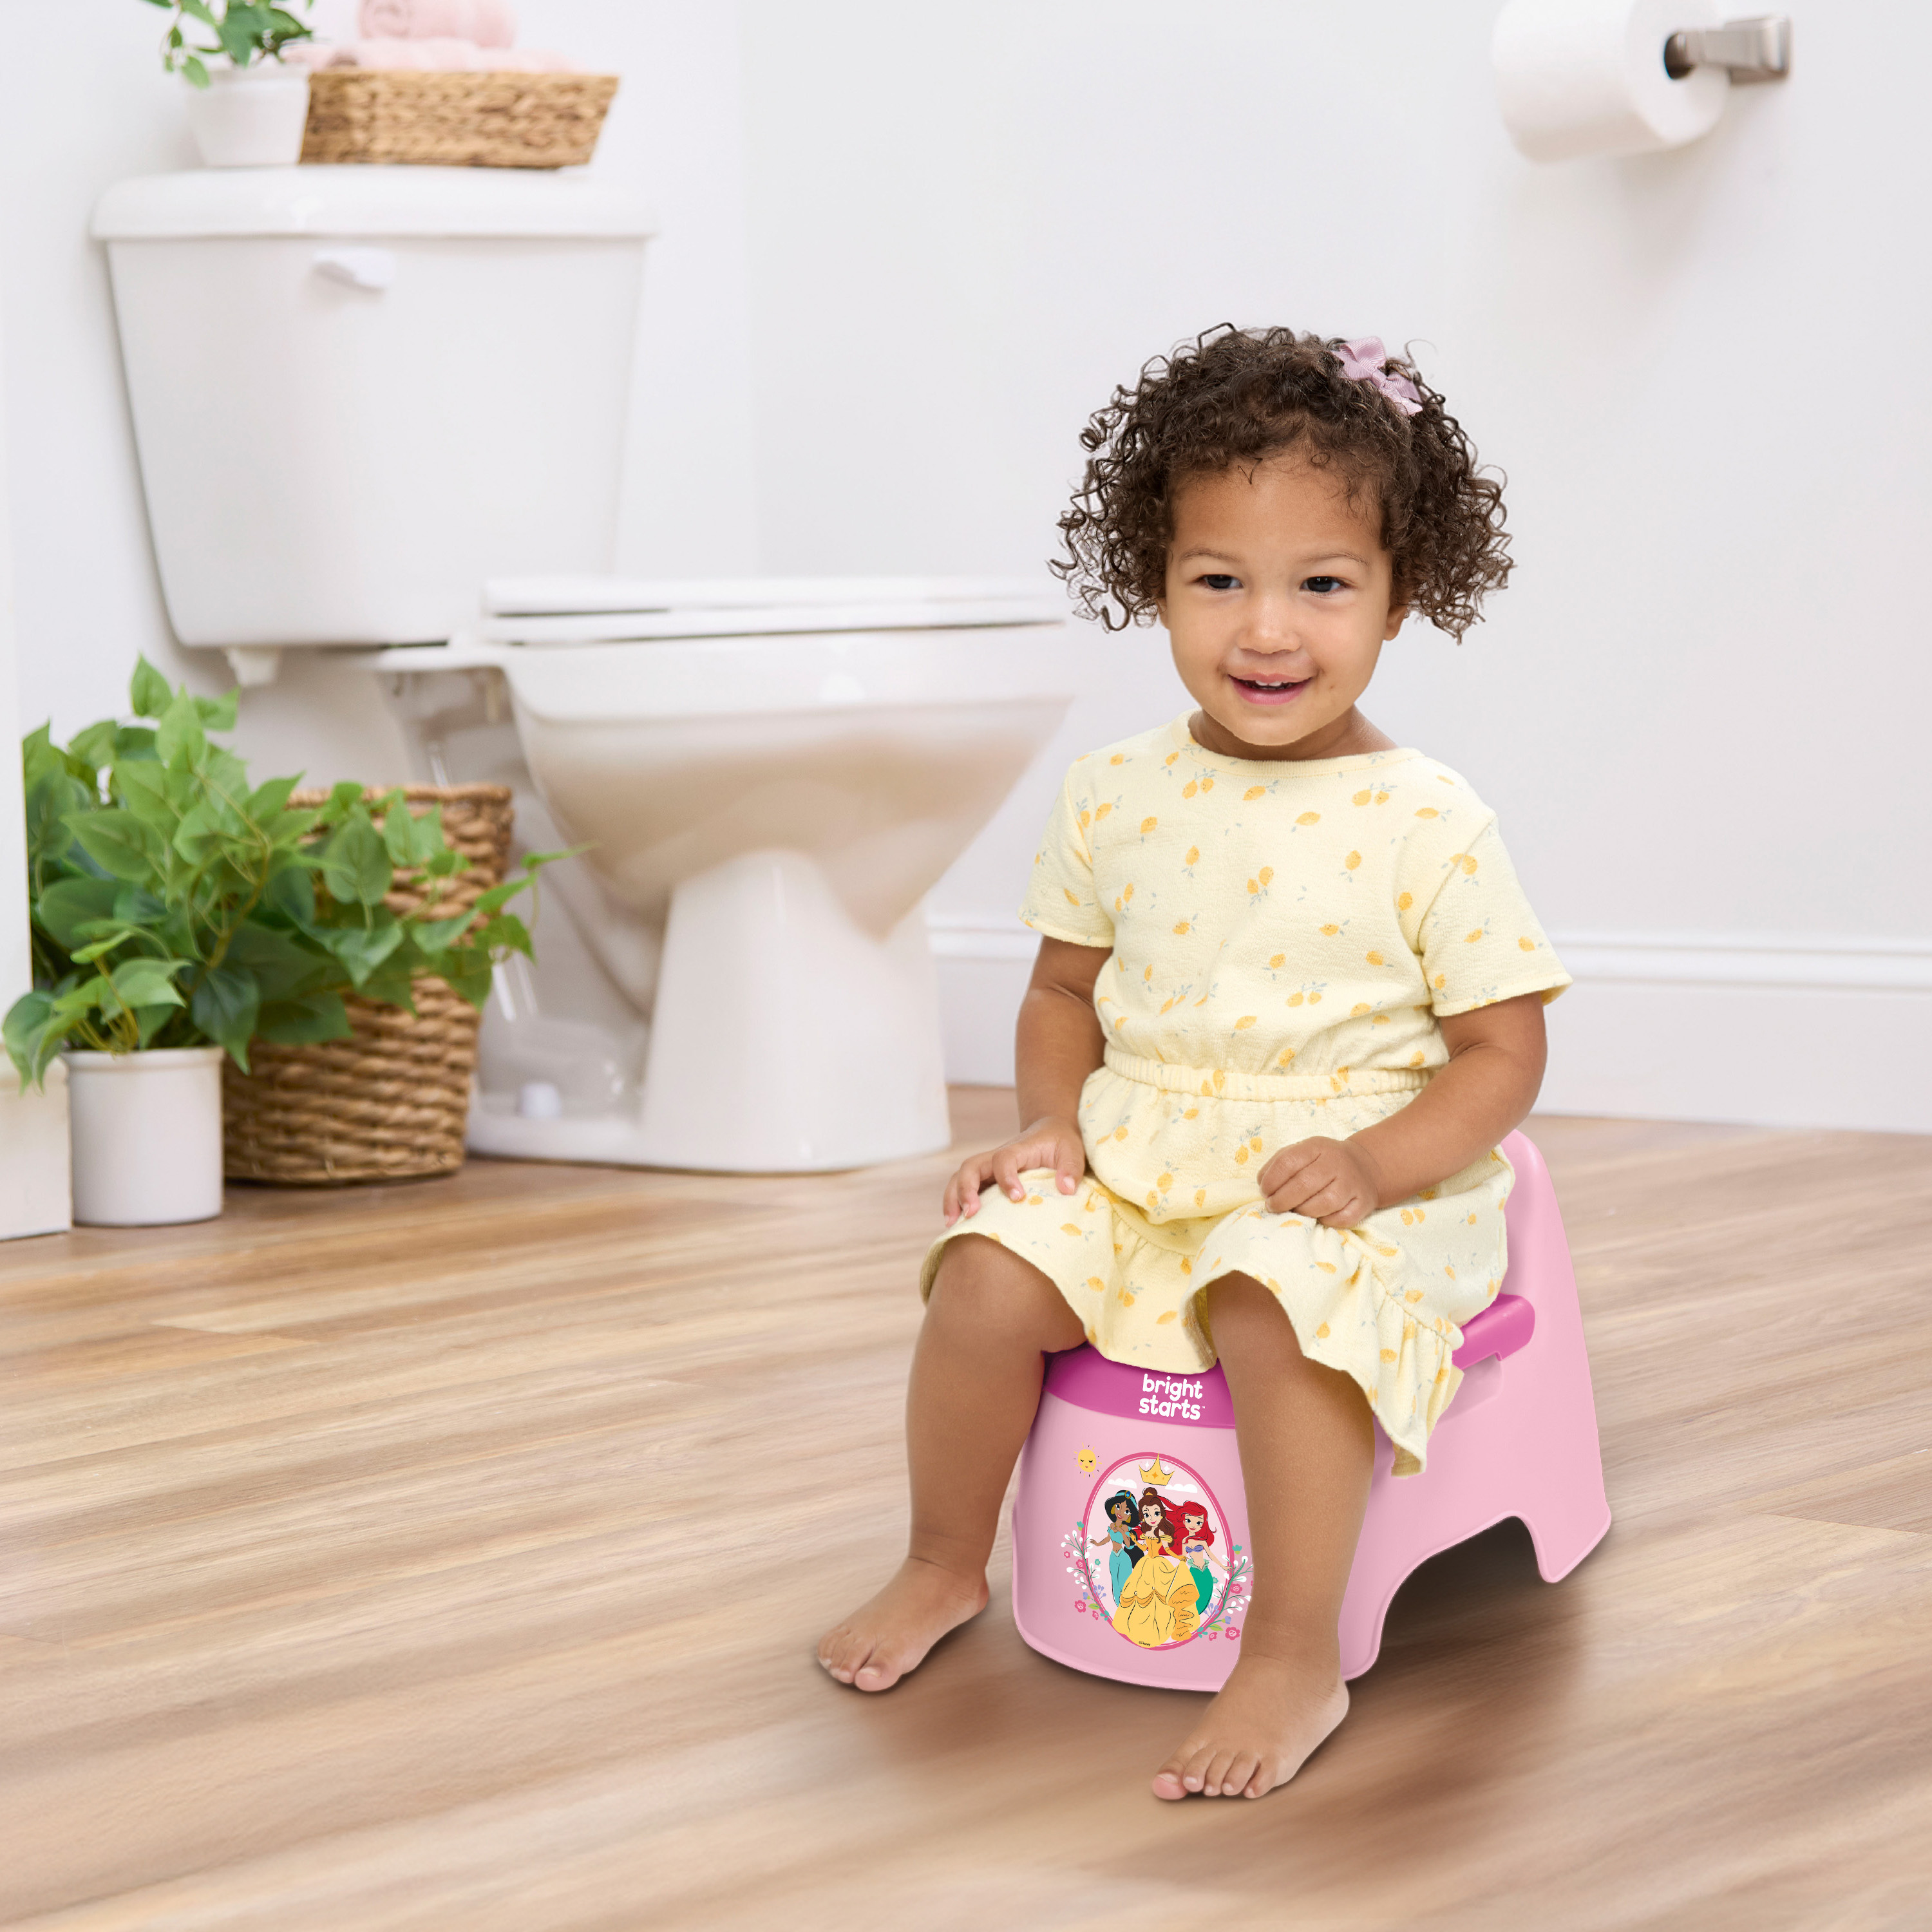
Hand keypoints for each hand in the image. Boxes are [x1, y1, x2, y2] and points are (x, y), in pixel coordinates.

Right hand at [943, 1115, 1085, 1224]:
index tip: (1017, 1197)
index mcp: (1019, 1148)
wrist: (1049, 1132)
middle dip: (966, 1189)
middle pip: (971, 1166)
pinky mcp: (986, 1180)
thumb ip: (1071, 1168)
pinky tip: (955, 1226)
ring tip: (952, 1224)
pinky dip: (955, 1204)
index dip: (1006, 1177)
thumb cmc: (1060, 1143)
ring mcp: (989, 1169)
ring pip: (960, 1177)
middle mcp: (997, 1157)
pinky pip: (964, 1188)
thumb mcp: (1072, 1151)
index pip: (1004, 1158)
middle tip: (971, 1214)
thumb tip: (1066, 1189)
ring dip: (953, 1198)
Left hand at [1257, 1135, 1384, 1228]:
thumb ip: (1279, 1163)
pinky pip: (1341, 1218)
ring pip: (1324, 1203)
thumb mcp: (1303, 1152)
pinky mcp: (1363, 1203)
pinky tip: (1318, 1215)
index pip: (1288, 1162)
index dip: (1271, 1180)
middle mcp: (1336, 1163)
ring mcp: (1352, 1184)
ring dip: (1303, 1211)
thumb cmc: (1324, 1162)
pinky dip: (1326, 1221)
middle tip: (1272, 1206)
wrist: (1365, 1167)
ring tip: (1295, 1210)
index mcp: (1317, 1147)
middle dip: (1282, 1200)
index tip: (1264, 1191)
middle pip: (1304, 1184)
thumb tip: (1262, 1184)